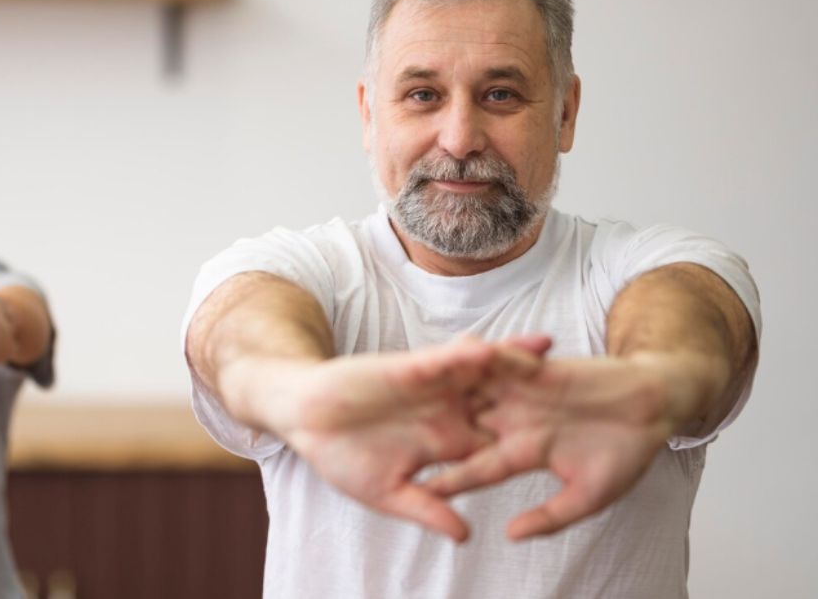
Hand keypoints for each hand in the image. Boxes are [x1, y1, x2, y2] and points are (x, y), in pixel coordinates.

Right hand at [239, 336, 549, 540]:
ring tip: (551, 351)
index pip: (498, 441)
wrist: (304, 417)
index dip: (535, 441)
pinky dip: (466, 354)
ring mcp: (430, 388)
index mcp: (446, 442)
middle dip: (537, 392)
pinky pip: (444, 360)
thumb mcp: (388, 493)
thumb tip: (465, 538)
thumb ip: (427, 509)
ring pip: (479, 373)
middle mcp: (446, 411)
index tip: (574, 442)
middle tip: (582, 384)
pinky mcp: (409, 368)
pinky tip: (492, 349)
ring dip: (510, 361)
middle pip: (501, 399)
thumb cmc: (340, 456)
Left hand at [424, 351, 719, 539]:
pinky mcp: (535, 366)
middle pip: (463, 424)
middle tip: (388, 432)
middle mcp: (515, 420)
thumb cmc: (627, 453)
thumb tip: (510, 536)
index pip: (477, 468)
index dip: (449, 480)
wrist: (655, 405)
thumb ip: (550, 517)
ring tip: (405, 389)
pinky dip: (478, 356)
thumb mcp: (587, 496)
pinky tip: (450, 354)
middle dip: (429, 428)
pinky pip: (500, 359)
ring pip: (473, 389)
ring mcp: (522, 392)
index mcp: (523, 452)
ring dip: (443, 388)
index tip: (417, 492)